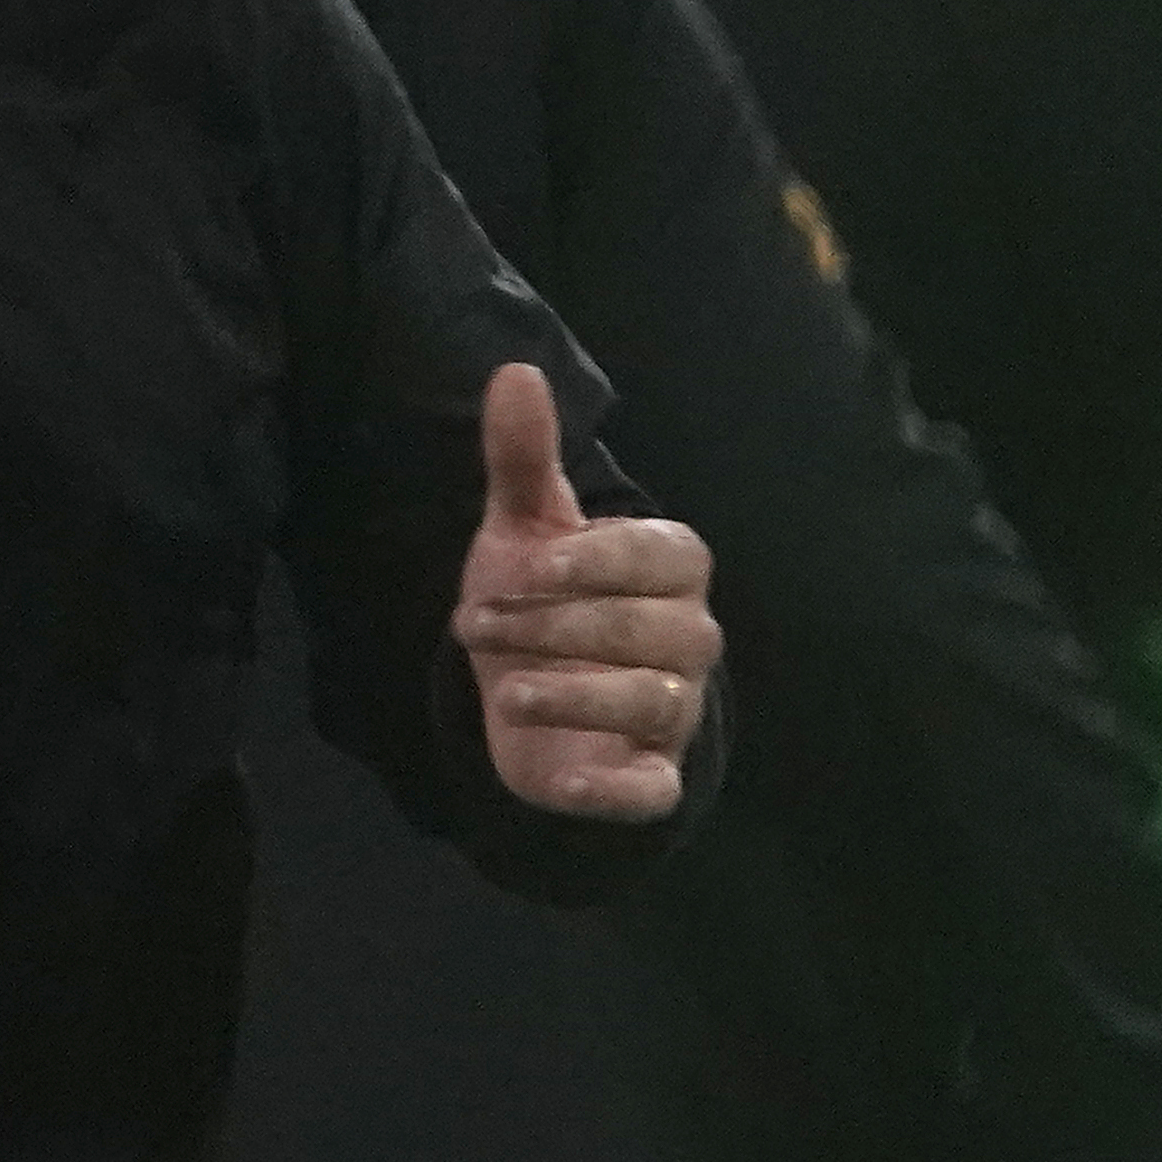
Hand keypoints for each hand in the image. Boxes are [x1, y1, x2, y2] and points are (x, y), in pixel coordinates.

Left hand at [450, 365, 718, 821]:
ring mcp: (676, 711)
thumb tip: (514, 371)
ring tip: (504, 692)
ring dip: (576, 695)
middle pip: (651, 629)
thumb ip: (523, 459)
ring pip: (654, 700)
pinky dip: (615, 790)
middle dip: (558, 624)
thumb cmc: (542, 598)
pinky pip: (653, 789)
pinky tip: (569, 781)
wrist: (532, 696)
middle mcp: (689, 638)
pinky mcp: (652, 778)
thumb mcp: (525, 528)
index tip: (524, 561)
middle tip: (472, 621)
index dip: (597, 559)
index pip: (664, 554)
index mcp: (669, 570)